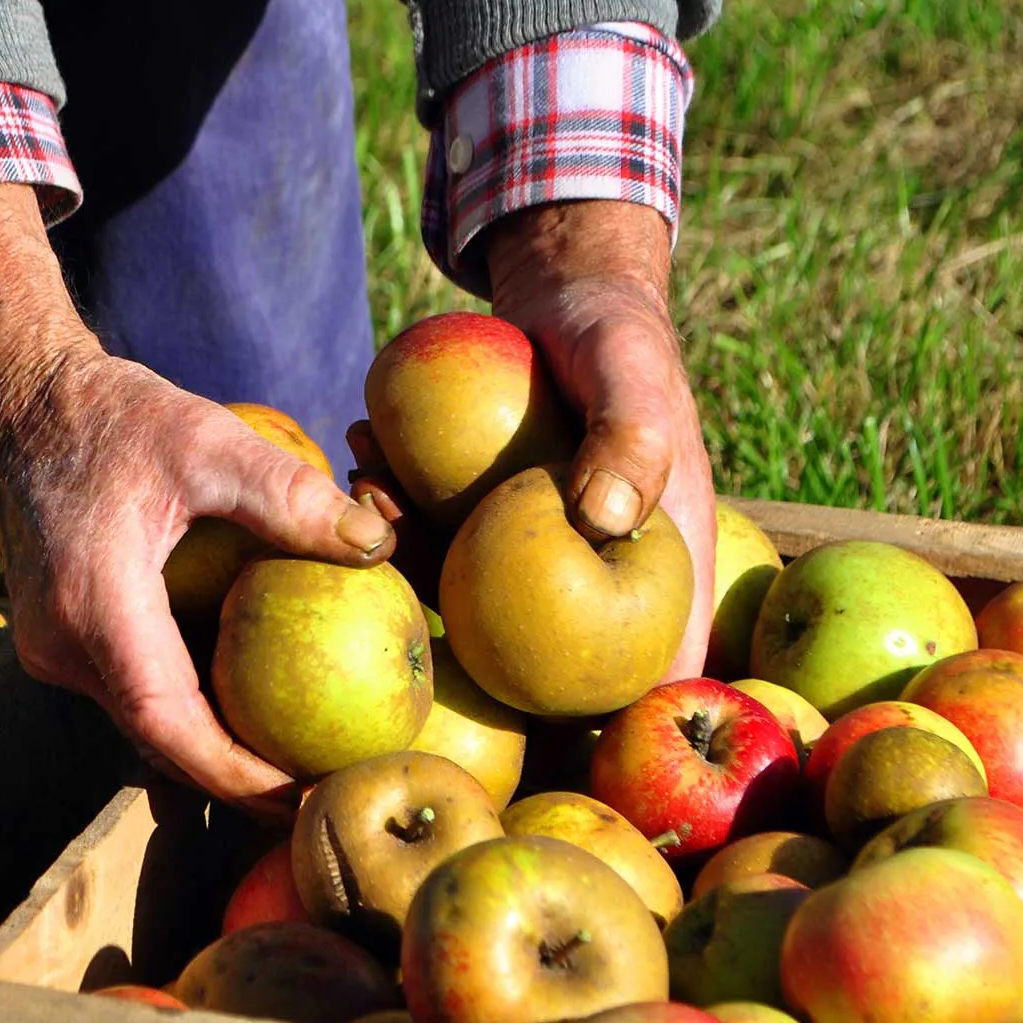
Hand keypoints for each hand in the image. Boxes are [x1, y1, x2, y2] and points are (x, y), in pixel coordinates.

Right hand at [0, 184, 398, 814]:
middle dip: (240, 778)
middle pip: (160, 739)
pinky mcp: (59, 638)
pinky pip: (132, 690)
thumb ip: (287, 492)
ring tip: (302, 763)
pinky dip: (191, 707)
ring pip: (145, 720)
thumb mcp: (203, 438)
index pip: (170, 725)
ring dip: (216, 745)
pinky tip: (253, 705)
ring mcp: (51, 648)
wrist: (18, 400)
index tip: (307, 797)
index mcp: (91, 606)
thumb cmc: (109, 413)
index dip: (238, 775)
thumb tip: (376, 543)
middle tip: (326, 794)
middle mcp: (59, 646)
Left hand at [349, 200, 714, 679]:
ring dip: (408, 561)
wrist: (569, 295)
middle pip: (538, 660)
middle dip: (459, 636)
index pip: (653, 672)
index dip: (609, 726)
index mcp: (660, 575)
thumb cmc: (616, 335)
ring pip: (471, 603)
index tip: (525, 727)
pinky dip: (396, 519)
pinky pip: (436, 548)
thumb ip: (632, 437)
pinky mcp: (484, 530)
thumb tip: (599, 521)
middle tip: (392, 545)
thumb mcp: (632, 373)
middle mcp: (593, 584)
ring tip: (366, 481)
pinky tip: (362, 463)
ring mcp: (533, 563)